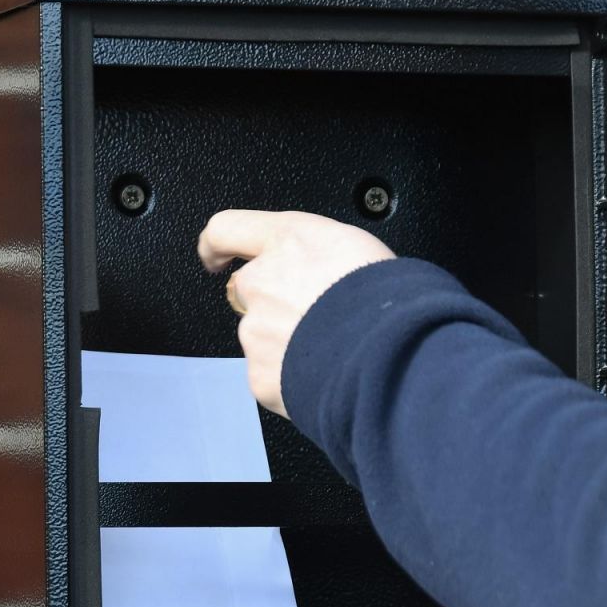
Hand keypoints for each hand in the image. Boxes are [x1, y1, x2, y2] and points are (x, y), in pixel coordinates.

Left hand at [198, 210, 394, 416]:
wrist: (390, 356)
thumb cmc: (389, 299)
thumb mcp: (361, 249)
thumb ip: (322, 254)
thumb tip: (323, 269)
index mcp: (290, 240)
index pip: (228, 229)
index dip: (217, 245)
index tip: (216, 256)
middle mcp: (263, 280)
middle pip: (251, 290)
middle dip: (275, 304)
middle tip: (317, 317)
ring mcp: (257, 330)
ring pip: (264, 336)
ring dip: (290, 342)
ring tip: (335, 349)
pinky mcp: (260, 374)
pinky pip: (272, 375)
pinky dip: (294, 377)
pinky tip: (327, 374)